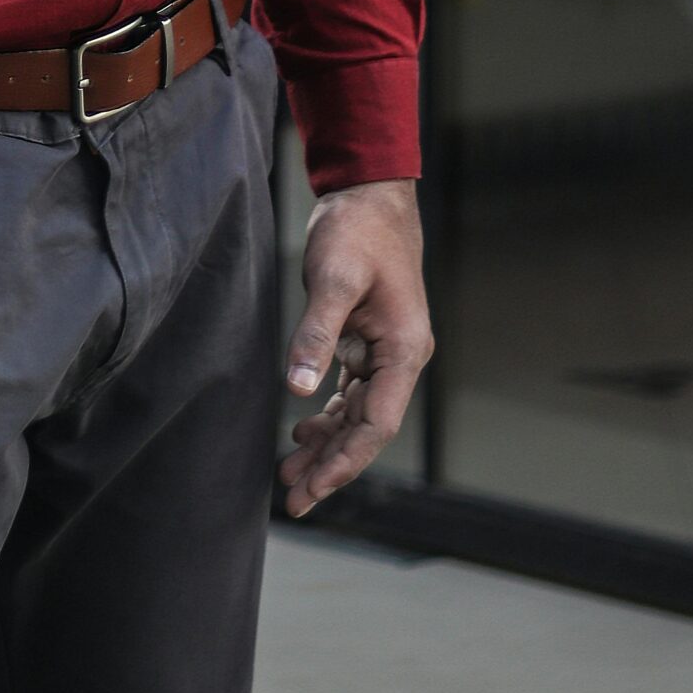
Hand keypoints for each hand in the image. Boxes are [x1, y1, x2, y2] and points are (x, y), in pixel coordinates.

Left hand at [278, 178, 432, 517]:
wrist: (369, 193)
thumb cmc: (357, 230)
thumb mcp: (333, 279)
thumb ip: (316, 334)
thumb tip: (297, 391)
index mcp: (403, 349)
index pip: (377, 423)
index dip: (345, 461)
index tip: (313, 489)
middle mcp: (401, 357)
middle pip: (367, 428)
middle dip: (331, 466)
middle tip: (293, 499)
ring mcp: (386, 351)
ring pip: (357, 414)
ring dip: (326, 445)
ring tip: (288, 473)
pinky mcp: (368, 340)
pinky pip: (351, 392)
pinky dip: (327, 416)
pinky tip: (302, 430)